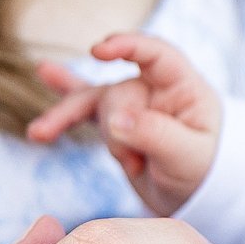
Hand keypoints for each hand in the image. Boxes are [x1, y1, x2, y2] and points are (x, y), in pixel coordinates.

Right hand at [29, 34, 222, 215]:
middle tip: (135, 163)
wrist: (194, 197)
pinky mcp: (113, 125)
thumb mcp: (188, 156)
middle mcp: (155, 90)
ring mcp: (131, 105)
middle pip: (116, 92)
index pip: (156, 54)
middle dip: (116, 130)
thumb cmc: (203, 171)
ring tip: (41, 132)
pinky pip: (82, 109)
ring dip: (68, 118)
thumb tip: (115, 120)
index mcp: (184, 88)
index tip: (98, 50)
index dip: (128, 46)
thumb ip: (154, 134)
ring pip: (91, 102)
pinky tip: (42, 82)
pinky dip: (60, 109)